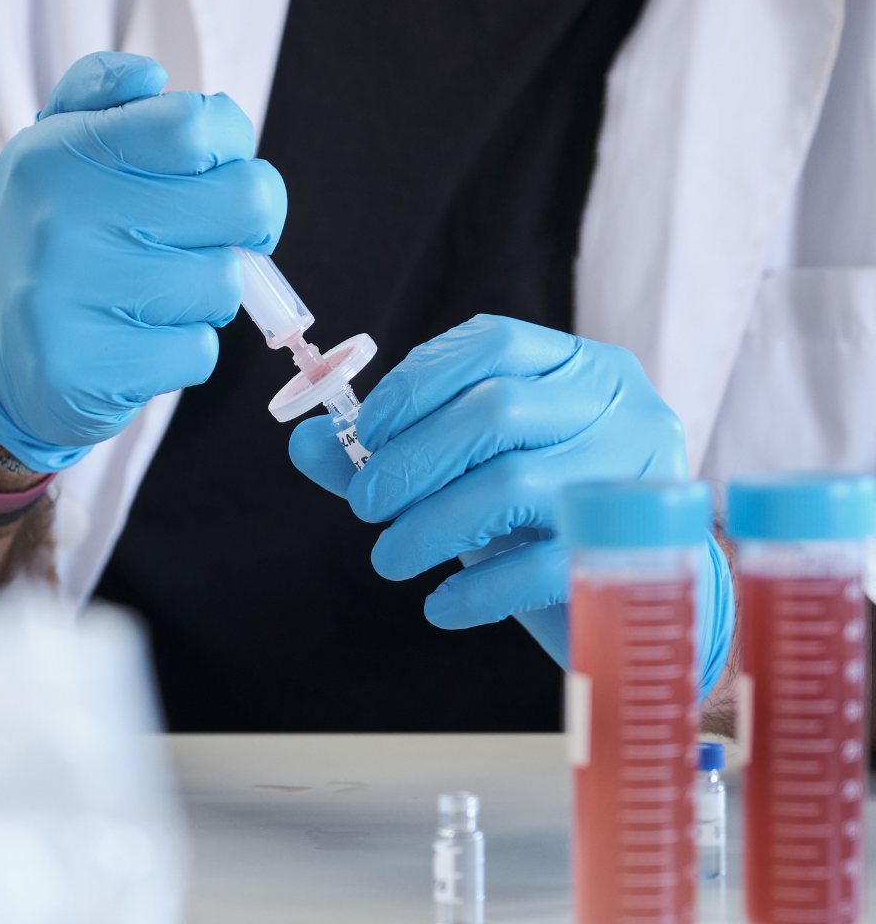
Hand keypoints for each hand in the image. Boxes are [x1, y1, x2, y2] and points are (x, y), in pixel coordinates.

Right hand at [0, 52, 286, 471]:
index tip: (221, 169)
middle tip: (217, 234)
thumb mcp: (61, 149)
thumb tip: (152, 74)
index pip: (197, 126)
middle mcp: (61, 220)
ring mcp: (71, 300)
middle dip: (247, 223)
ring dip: (208, 293)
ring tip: (160, 292)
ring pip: (223, 284)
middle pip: (242, 203)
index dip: (234, 147)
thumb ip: (105, 93)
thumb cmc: (61, 237)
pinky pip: (198, 351)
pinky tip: (140, 340)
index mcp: (61, 153)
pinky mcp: (89, 372)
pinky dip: (184, 348)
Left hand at [289, 314, 732, 696]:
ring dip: (429, 525)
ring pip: (513, 484)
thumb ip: (394, 451)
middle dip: (412, 459)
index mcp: (581, 367)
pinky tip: (440, 604)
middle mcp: (618, 408)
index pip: (493, 343)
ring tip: (390, 556)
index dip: (416, 383)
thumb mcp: (473, 470)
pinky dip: (475, 589)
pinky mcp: (632, 553)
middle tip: (366, 504)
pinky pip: (538, 567)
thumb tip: (306, 441)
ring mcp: (633, 478)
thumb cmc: (544, 515)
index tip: (366, 431)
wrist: (641, 595)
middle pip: (498, 410)